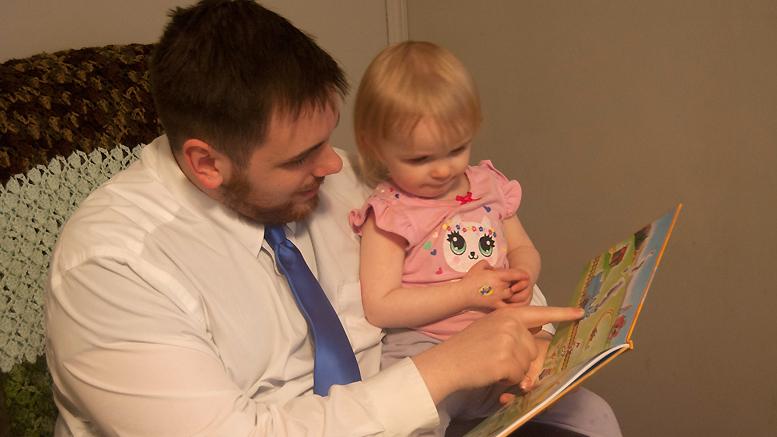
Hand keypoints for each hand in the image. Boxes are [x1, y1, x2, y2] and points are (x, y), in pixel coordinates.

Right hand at [412, 305, 583, 404]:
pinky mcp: (506, 359)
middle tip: (496, 359)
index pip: (539, 312)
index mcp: (507, 314)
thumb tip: (536, 342)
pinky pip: (519, 376)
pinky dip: (507, 380)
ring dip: (513, 371)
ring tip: (490, 364)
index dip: (562, 314)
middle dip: (521, 361)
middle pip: (533, 348)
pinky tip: (490, 371)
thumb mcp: (489, 329)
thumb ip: (512, 331)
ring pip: (527, 364)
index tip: (580, 313)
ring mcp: (509, 340)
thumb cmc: (466, 349)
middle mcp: (510, 323)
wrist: (445, 363)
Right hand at [460, 260, 528, 310]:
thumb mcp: (479, 265)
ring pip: (511, 295)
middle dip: (513, 284)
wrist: (462, 294)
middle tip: (508, 283)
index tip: (527, 276)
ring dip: (511, 293)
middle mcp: (500, 287)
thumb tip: (494, 269)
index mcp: (497, 276)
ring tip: (508, 292)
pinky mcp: (495, 305)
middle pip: (512, 285)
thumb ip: (489, 264)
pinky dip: (512, 307)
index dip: (521, 275)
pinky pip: (507, 307)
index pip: (513, 275)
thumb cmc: (470, 279)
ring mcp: (498, 297)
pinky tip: (514, 307)